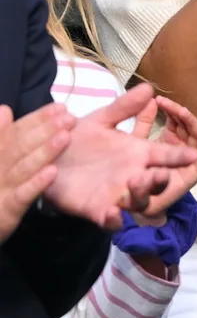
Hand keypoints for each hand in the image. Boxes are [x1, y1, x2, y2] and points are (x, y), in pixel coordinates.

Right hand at [0, 102, 75, 243]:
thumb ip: (1, 136)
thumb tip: (4, 110)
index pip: (18, 131)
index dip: (39, 118)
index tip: (61, 108)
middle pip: (21, 145)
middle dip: (45, 130)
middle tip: (69, 118)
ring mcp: (1, 188)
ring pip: (23, 167)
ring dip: (44, 152)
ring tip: (65, 137)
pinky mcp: (6, 210)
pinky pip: (22, 196)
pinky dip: (36, 183)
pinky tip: (53, 172)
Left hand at [44, 83, 196, 230]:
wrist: (48, 157)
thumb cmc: (79, 138)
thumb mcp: (102, 120)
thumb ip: (124, 107)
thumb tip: (149, 87)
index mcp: (137, 153)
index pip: (164, 155)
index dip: (179, 155)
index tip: (194, 153)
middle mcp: (132, 175)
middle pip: (156, 182)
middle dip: (162, 179)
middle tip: (161, 173)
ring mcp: (116, 194)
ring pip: (138, 201)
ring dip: (141, 195)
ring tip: (134, 183)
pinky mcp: (97, 210)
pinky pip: (110, 220)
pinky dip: (114, 220)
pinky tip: (113, 212)